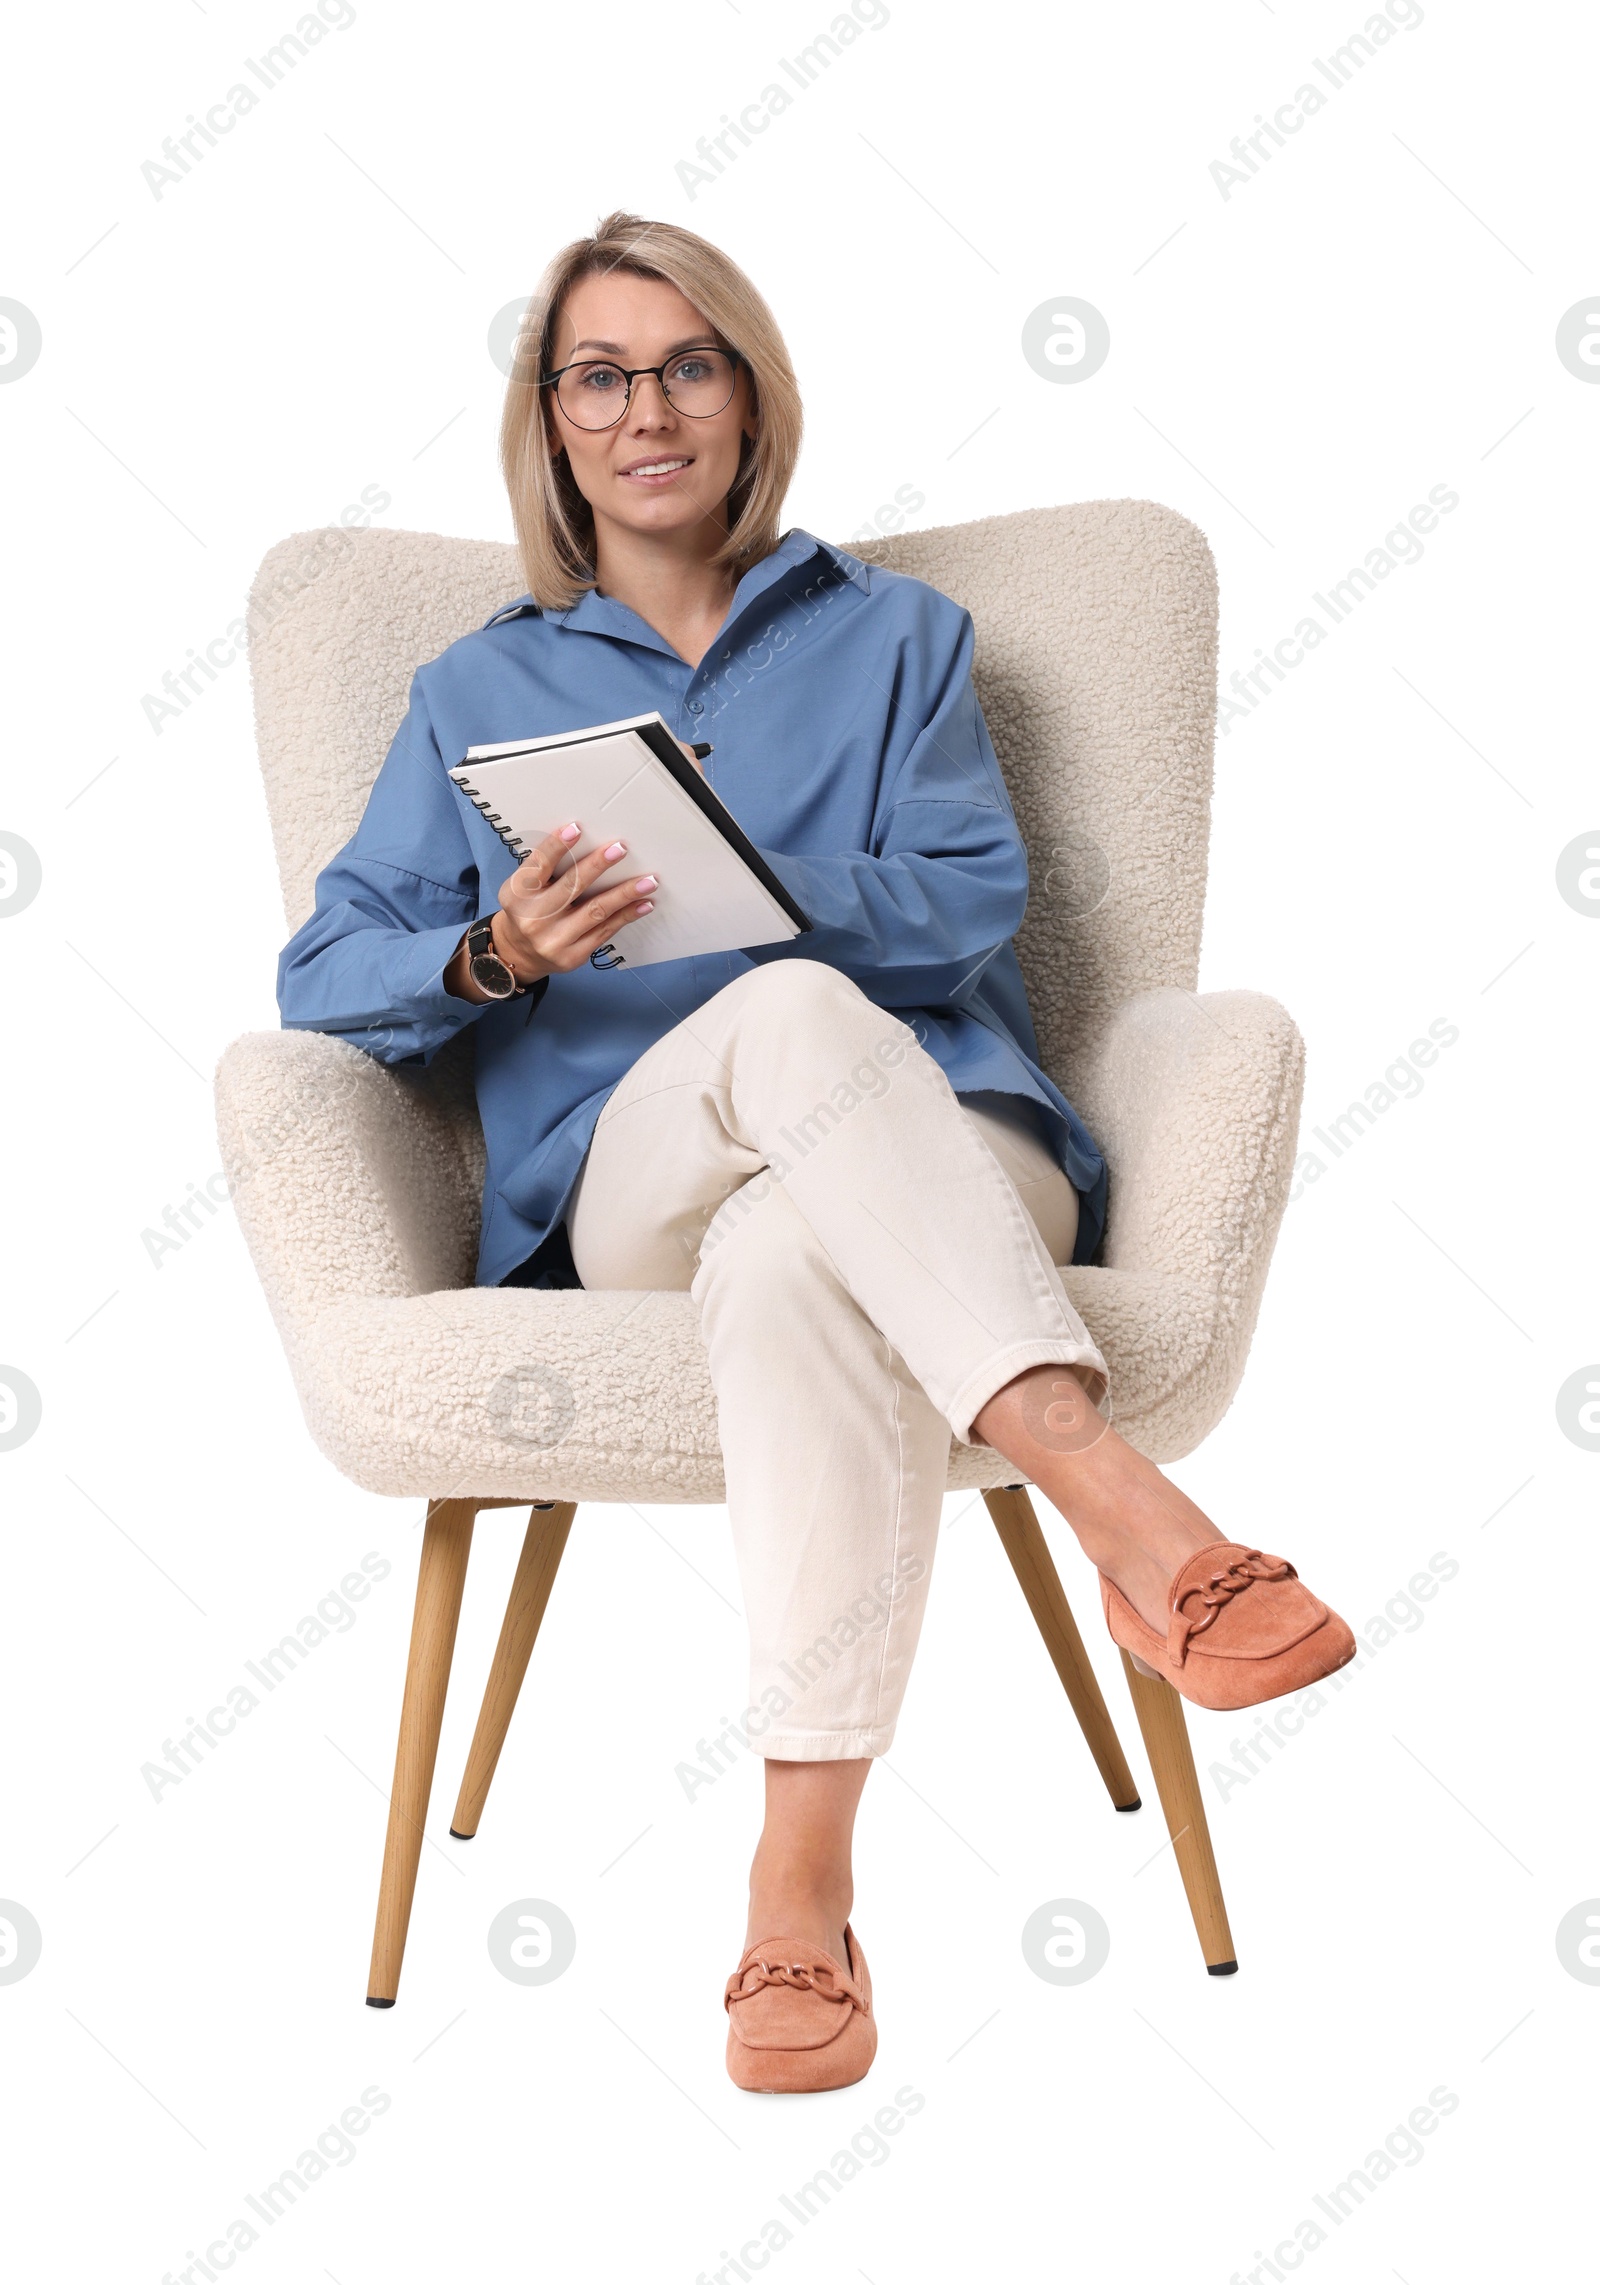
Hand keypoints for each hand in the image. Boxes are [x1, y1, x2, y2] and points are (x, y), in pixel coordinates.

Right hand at [445, 823, 656, 1001]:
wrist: (519, 954)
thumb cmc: (526, 911)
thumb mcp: (523, 888)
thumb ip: (545, 870)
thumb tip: (585, 845)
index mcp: (518, 894)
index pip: (539, 865)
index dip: (557, 846)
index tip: (576, 828)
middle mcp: (534, 918)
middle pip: (572, 886)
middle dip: (598, 865)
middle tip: (620, 849)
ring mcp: (555, 939)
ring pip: (596, 911)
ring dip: (625, 893)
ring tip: (648, 881)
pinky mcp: (573, 955)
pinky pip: (605, 931)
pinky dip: (626, 916)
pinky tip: (643, 904)